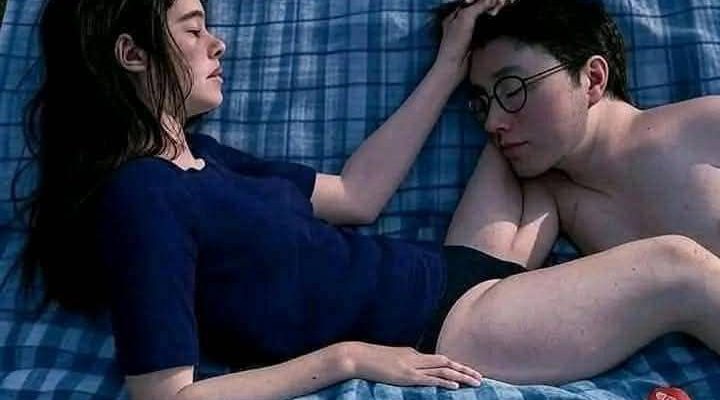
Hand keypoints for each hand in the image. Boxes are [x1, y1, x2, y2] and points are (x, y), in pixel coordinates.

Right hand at [344, 342, 482, 389]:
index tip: (469, 371)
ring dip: (462, 376)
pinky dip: (444, 382)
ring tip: (476, 382)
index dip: (456, 365)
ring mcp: (412, 366)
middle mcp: (416, 358)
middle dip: (465, 369)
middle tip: (481, 377)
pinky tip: (456, 386)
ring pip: (443, 370)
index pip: (439, 360)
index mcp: (413, 354)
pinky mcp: (406, 376)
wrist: (357, 356)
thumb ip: (404, 363)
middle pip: (446, 362)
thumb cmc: (371, 360)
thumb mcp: (391, 360)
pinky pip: (429, 379)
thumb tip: (414, 370)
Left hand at [435, 0, 515, 80]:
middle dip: (488, 6)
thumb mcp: (465, 19)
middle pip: (476, 9)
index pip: (470, 2)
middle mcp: (459, 22)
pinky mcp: (474, 41)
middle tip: (500, 4)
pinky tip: (497, 20)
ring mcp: (467, 32)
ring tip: (500, 10)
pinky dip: (491, 24)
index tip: (494, 0)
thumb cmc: (455, 42)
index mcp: (454, 15)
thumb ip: (477, 6)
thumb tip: (492, 0)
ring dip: (490, 14)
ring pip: (481, 18)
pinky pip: (484, 29)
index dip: (482, 0)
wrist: (455, 66)